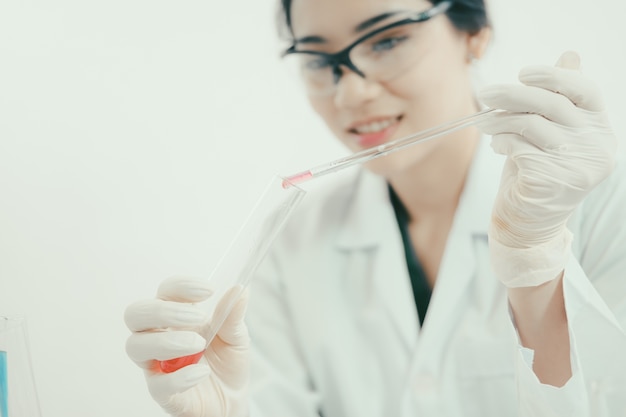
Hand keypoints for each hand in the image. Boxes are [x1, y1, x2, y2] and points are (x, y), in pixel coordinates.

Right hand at [124, 276, 249, 416]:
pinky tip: (201, 372)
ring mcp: (156, 364)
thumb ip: (233, 314)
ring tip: (199, 345)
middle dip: (163, 311)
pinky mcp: (162, 392)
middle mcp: (159, 336)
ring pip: (136, 346)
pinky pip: (157, 384)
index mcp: (176, 316)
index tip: (208, 290)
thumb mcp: (236, 335)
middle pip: (136, 314)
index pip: (164, 291)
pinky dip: (179, 377)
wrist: (233, 398)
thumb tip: (240, 290)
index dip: (180, 286)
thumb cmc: (227, 361)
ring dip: (167, 341)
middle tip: (198, 317)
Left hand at [478, 51, 617, 286]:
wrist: (528, 222)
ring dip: (501, 120)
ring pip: (531, 123)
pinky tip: (499, 147)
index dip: (555, 76)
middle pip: (552, 103)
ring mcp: (578, 166)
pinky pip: (519, 145)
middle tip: (485, 94)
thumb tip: (570, 55)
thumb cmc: (537, 172)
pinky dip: (502, 141)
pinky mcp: (553, 181)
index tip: (523, 73)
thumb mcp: (550, 132)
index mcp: (601, 130)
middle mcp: (598, 148)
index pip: (586, 90)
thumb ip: (560, 99)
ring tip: (487, 124)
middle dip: (512, 94)